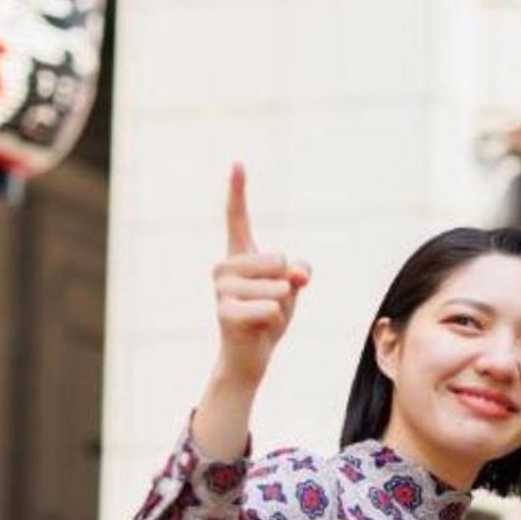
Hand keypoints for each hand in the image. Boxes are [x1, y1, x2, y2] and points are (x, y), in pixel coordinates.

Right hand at [213, 163, 310, 387]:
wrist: (249, 356)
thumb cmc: (268, 317)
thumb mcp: (291, 289)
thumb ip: (298, 273)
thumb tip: (297, 273)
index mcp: (240, 256)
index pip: (237, 218)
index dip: (238, 191)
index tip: (238, 163)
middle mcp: (225, 267)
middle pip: (278, 259)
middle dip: (288, 283)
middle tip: (272, 301)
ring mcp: (222, 290)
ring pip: (278, 286)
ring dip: (282, 303)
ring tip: (264, 315)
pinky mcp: (226, 312)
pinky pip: (271, 308)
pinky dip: (275, 320)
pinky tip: (259, 328)